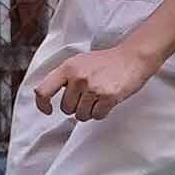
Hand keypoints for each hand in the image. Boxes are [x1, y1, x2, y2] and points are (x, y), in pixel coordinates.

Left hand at [29, 43, 158, 121]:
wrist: (133, 58)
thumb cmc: (107, 62)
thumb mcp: (80, 62)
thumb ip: (65, 77)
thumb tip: (47, 96)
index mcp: (68, 67)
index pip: (43, 90)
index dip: (42, 104)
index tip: (48, 110)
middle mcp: (78, 77)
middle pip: (66, 108)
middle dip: (76, 107)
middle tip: (88, 96)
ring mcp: (93, 87)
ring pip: (81, 115)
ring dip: (90, 111)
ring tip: (99, 97)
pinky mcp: (107, 96)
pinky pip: (97, 116)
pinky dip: (102, 112)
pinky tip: (107, 100)